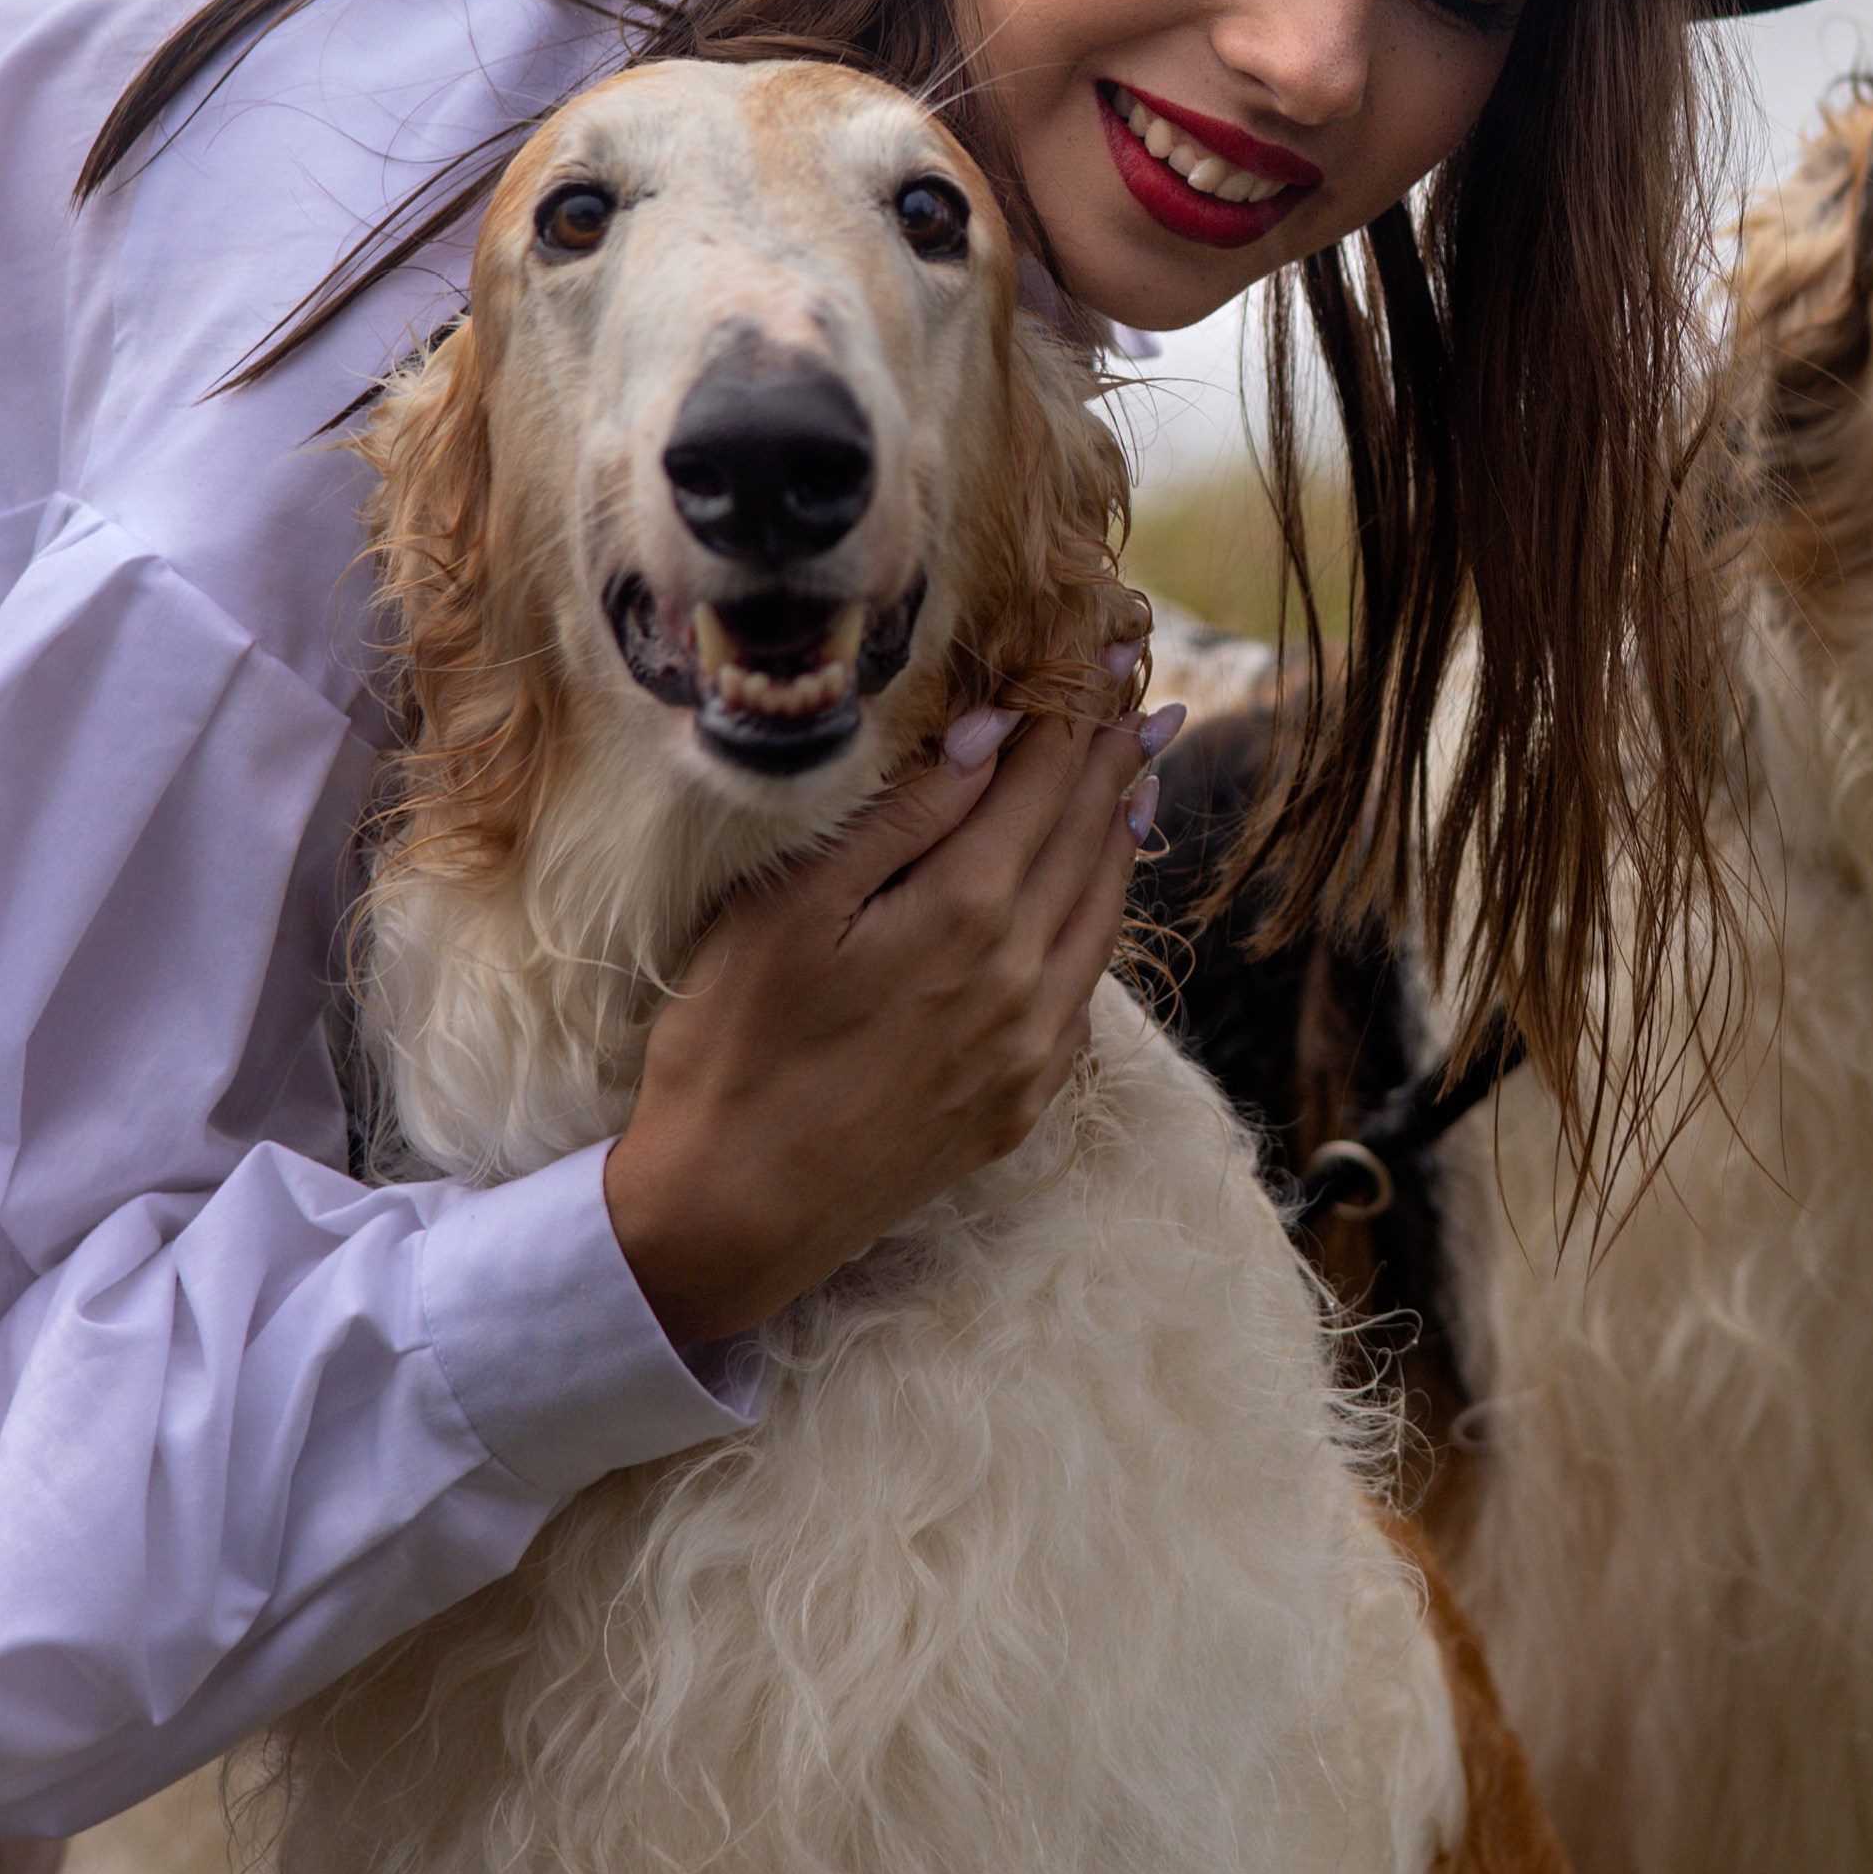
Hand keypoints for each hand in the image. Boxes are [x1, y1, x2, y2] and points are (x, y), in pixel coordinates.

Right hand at [603, 682, 1183, 1342]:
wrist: (732, 1216)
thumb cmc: (733, 1048)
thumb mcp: (788, 909)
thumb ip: (897, 817)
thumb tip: (989, 734)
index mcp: (963, 913)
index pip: (1041, 783)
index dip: (1076, 714)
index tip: (1105, 658)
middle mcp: (1021, 975)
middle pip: (1085, 837)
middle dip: (1112, 759)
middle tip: (1139, 696)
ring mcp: (1031, 1045)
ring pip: (1100, 911)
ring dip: (1121, 834)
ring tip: (1138, 775)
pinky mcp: (1023, 1098)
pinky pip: (1085, 987)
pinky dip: (1100, 920)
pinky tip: (1095, 896)